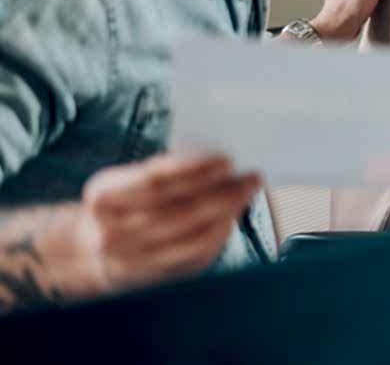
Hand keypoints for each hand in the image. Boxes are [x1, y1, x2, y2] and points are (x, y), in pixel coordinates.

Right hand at [73, 154, 260, 295]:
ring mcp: (132, 261)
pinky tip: (232, 218)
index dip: (193, 171)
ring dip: (228, 214)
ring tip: (247, 194)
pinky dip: (219, 236)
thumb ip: (160, 171)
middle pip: (179, 212)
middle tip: (251, 178)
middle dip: (223, 193)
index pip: (154, 182)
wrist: (89, 252)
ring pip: (191, 238)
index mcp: (103, 197)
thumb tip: (215, 163)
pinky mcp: (153, 278)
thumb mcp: (123, 180)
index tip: (226, 160)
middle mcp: (112, 233)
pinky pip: (194, 257)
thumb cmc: (120, 205)